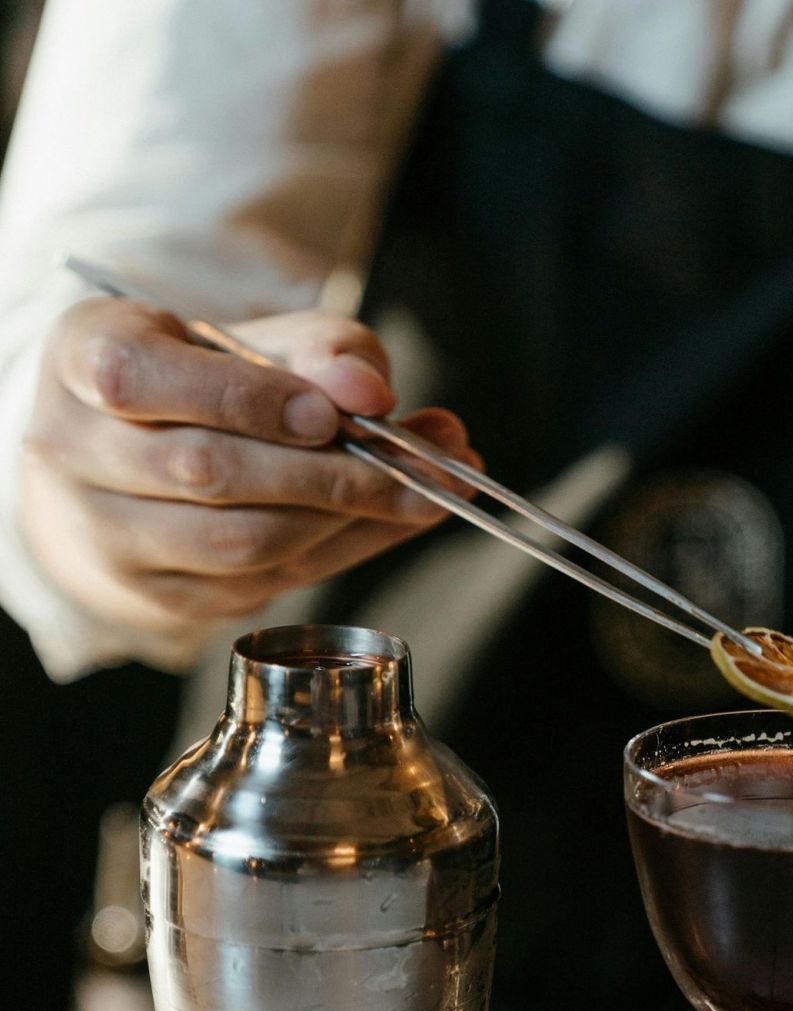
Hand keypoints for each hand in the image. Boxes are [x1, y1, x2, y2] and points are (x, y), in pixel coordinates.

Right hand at [21, 299, 479, 640]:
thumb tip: (372, 391)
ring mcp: (107, 537)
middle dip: (332, 471)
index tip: (337, 410)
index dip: (246, 400)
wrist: (126, 464)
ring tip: (429, 489)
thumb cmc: (196, 383)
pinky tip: (394, 520)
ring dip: (348, 518)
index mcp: (80, 361)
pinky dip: (343, 551)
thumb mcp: (244, 339)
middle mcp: (73, 452)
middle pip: (207, 472)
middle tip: (428, 459)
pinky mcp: (159, 598)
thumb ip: (316, 350)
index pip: (141, 380)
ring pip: (241, 542)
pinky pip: (264, 584)